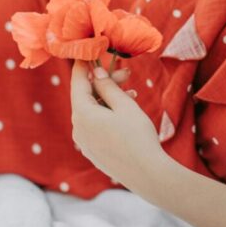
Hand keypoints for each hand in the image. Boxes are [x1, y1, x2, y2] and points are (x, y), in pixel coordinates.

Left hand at [69, 60, 165, 188]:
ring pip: (92, 112)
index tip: (89, 51)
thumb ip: (108, 87)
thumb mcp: (125, 106)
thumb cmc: (137, 137)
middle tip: (127, 73)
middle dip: (105, 83)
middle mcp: (77, 129)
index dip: (84, 65)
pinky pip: (95, 126)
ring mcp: (84, 143)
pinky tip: (125, 111)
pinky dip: (107, 115)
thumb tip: (96, 73)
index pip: (78, 82)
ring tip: (132, 93)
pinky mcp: (93, 152)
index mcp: (82, 114)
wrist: (147, 175)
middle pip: (86, 97)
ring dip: (109, 99)